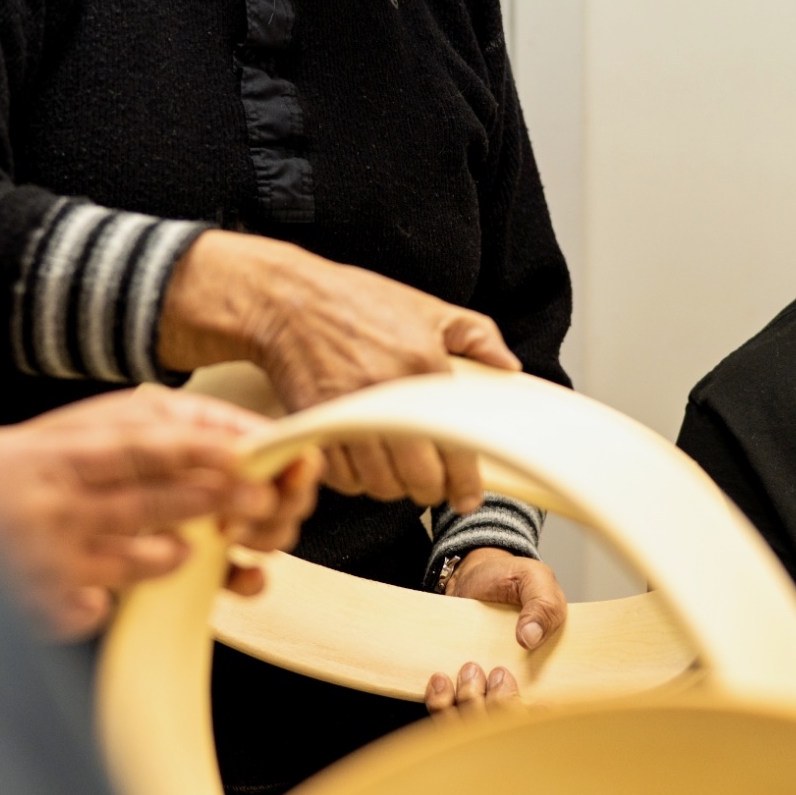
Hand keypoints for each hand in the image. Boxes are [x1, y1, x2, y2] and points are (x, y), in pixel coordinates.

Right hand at [0, 385, 321, 640]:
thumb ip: (66, 449)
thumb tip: (141, 428)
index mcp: (49, 457)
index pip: (140, 447)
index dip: (198, 448)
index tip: (243, 448)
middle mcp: (54, 506)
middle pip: (152, 503)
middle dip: (211, 503)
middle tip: (258, 502)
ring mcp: (44, 560)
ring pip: (132, 561)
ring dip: (167, 557)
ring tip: (187, 553)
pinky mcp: (28, 606)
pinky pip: (82, 611)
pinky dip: (94, 607)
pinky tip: (97, 605)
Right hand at [157, 231, 519, 510]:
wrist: (286, 299)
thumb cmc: (356, 301)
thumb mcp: (426, 307)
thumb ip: (476, 335)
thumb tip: (509, 368)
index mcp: (424, 365)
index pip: (458, 444)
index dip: (466, 481)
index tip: (467, 495)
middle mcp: (388, 393)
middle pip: (419, 476)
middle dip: (429, 491)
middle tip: (430, 487)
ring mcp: (349, 411)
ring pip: (380, 484)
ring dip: (392, 489)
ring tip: (396, 476)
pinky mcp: (316, 424)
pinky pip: (342, 478)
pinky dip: (355, 482)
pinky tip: (363, 466)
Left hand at [423, 548, 566, 712]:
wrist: (473, 572)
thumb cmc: (510, 579)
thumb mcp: (535, 580)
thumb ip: (542, 604)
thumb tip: (530, 637)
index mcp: (547, 669)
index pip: (543, 713)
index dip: (533, 714)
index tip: (521, 688)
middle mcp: (517, 686)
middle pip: (509, 723)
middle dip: (499, 705)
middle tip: (497, 671)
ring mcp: (485, 689)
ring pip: (475, 722)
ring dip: (470, 701)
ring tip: (470, 669)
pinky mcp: (456, 687)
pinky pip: (446, 711)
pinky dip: (441, 701)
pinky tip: (440, 679)